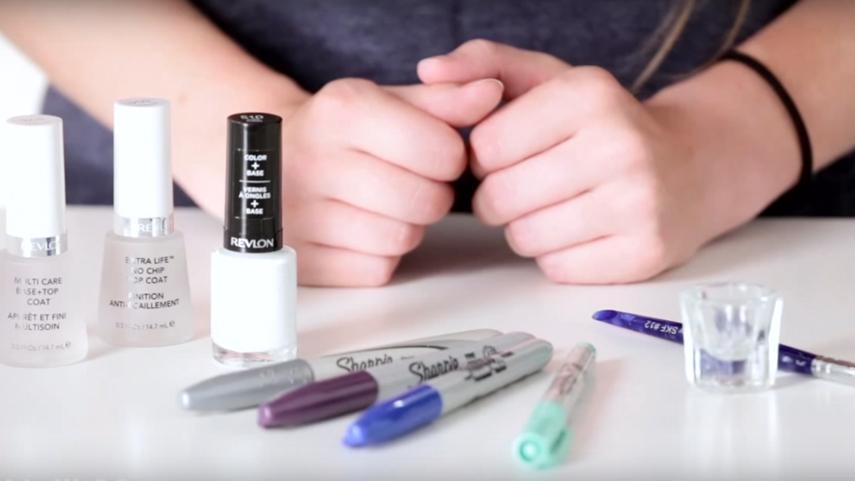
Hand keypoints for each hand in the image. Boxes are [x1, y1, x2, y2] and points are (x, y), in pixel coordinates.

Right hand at [284, 77, 503, 285]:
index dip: (451, 156)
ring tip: (384, 203)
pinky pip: (376, 269)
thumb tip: (492, 93)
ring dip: (409, 226)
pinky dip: (381, 255)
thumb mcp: (388, 100)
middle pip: (426, 201)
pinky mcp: (302, 260)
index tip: (434, 152)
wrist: (268, 161)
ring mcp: (301, 216)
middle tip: (411, 181)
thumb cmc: (341, 132)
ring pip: (402, 239)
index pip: (441, 151)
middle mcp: (313, 160)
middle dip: (433, 194)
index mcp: (340, 111)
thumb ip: (445, 99)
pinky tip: (361, 228)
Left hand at [419, 40, 717, 283]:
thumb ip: (485, 65)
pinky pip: (557, 269)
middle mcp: (619, 146)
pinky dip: (557, 256)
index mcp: (589, 94)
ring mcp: (638, 204)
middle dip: (499, 197)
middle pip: (499, 198)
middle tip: (527, 186)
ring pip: (524, 239)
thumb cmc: (604, 125)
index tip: (509, 153)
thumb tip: (429, 69)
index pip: (485, 147)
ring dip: (526, 229)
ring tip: (555, 207)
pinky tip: (581, 231)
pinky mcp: (645, 253)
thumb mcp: (550, 80)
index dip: (484, 157)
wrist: (694, 166)